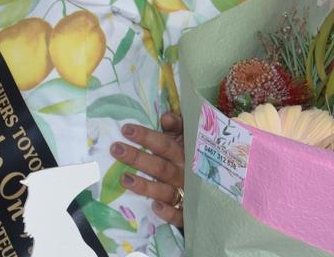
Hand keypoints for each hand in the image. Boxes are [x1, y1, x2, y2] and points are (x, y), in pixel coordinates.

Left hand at [109, 112, 184, 226]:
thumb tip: (166, 117)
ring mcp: (187, 194)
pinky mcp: (188, 213)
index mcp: (185, 153)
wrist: (218, 187)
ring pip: (166, 190)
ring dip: (146, 186)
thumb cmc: (192, 157)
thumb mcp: (187, 139)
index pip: (164, 144)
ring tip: (124, 179)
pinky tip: (154, 207)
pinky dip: (169, 212)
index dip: (146, 136)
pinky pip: (180, 215)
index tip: (126, 129)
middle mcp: (185, 173)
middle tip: (116, 149)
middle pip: (160, 167)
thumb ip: (177, 127)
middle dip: (138, 158)